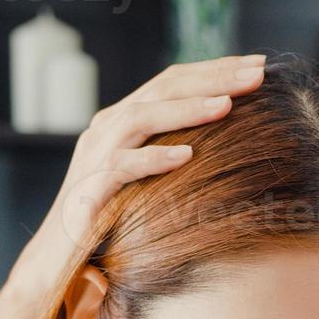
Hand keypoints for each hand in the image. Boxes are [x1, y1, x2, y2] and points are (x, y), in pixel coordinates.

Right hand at [6, 54, 268, 301]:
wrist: (58, 254)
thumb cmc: (112, 218)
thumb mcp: (150, 176)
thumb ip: (175, 150)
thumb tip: (231, 142)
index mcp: (124, 119)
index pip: (173, 81)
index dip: (216, 69)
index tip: (260, 65)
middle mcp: (107, 127)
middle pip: (162, 88)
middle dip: (213, 77)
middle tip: (258, 72)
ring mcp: (95, 154)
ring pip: (141, 117)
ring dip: (186, 109)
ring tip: (227, 104)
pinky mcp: (88, 187)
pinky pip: (121, 166)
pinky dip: (153, 159)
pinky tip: (186, 156)